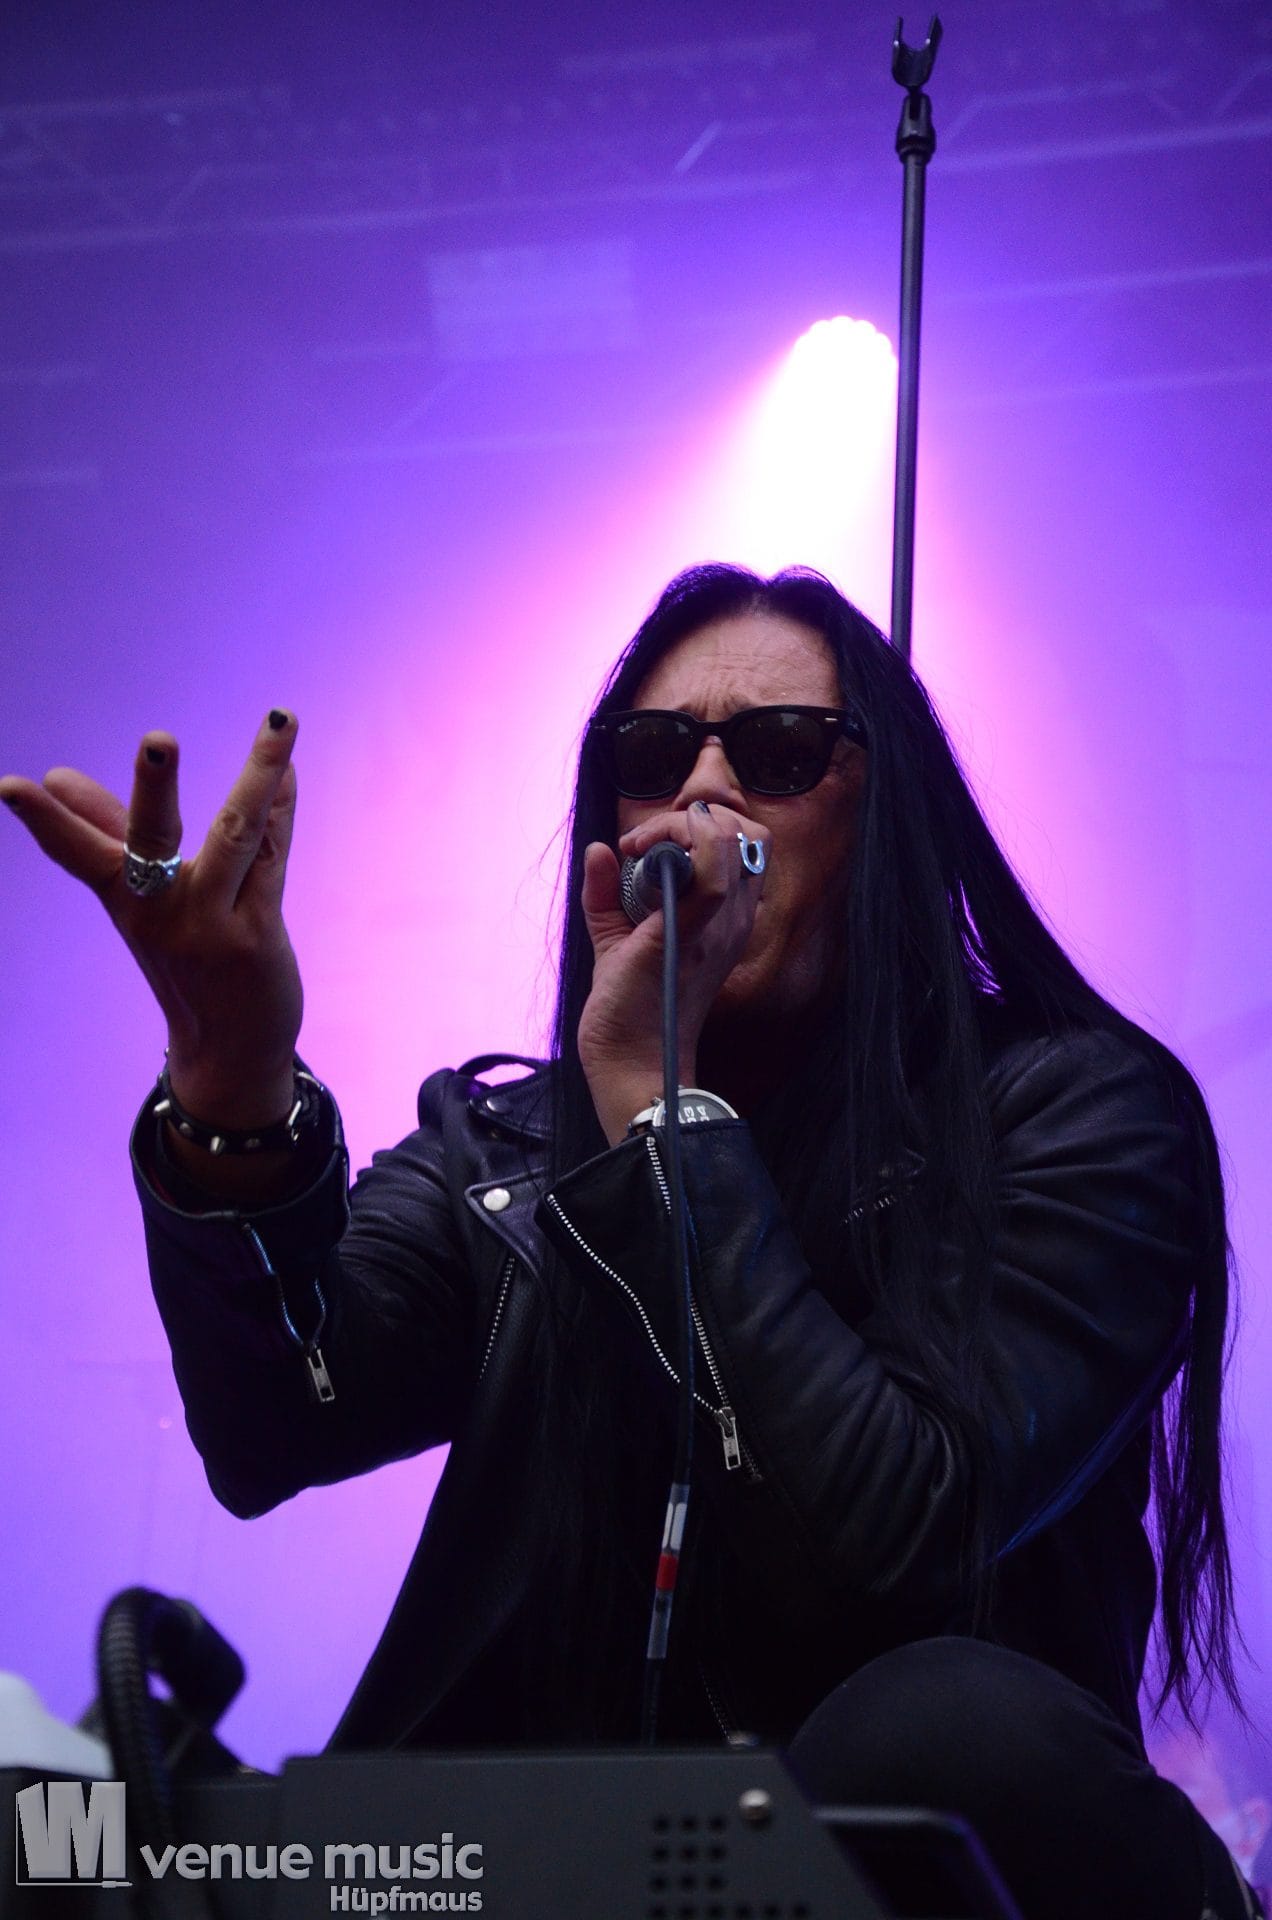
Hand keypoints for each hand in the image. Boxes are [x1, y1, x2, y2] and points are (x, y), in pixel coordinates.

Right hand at [1, 710, 302, 1129]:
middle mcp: (161, 910)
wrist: (228, 1048)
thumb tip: (55, 776)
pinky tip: (287, 765)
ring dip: (258, 776)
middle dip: (154, 789)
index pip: (77, 852)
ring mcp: (211, 923)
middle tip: (159, 738)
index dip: (47, 821)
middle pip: (155, 840)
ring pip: (236, 835)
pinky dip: (281, 805)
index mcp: (123, 897)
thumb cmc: (180, 956)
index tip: (11, 786)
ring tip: (280, 721)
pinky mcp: (256, 934)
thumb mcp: (134, 899)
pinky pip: (272, 855)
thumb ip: (102, 831)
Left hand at [577, 800, 769, 1143]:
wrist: (629, 1064)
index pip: (746, 844)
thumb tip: (599, 849)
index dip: (702, 825)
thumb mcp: (617, 938)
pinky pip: (711, 869)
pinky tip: (637, 854)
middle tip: (646, 844)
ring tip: (640, 849)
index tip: (646, 846)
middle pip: (748, 832)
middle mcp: (733, 919)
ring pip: (732, 837)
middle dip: (694, 817)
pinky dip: (674, 841)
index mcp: (726, 919)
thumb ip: (608, 893)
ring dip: (678, 825)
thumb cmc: (628, 1009)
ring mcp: (717, 926)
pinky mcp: (690, 934)